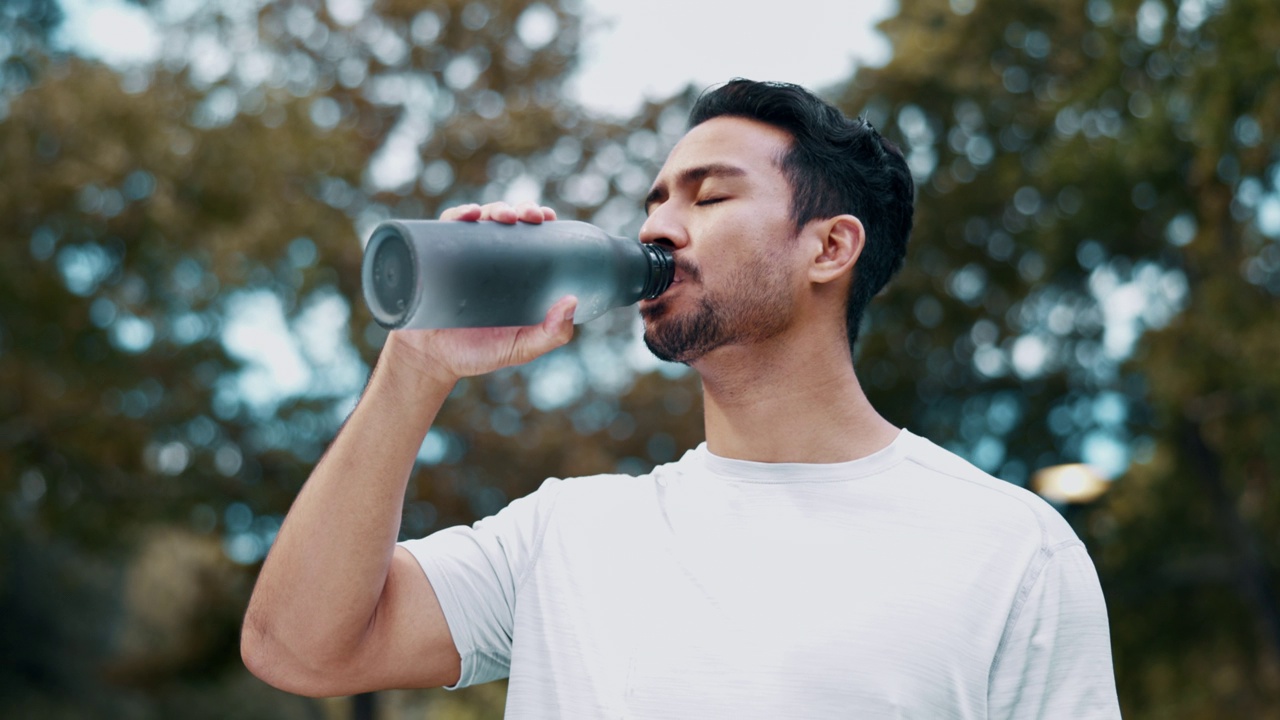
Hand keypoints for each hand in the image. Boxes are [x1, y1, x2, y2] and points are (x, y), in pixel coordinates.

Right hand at [385, 202, 572, 386]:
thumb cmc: (478, 354)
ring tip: (504, 216)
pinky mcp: (436, 258)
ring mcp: (462, 257)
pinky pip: (445, 228)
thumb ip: (552, 334)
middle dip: (521, 210)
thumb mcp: (522, 347)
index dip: (540, 220)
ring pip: (480, 220)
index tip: (547, 217)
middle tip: (530, 216)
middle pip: (507, 222)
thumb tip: (572, 301)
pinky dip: (458, 214)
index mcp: (514, 274)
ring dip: (495, 208)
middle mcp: (489, 261)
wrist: (431, 360)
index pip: (530, 237)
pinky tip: (470, 214)